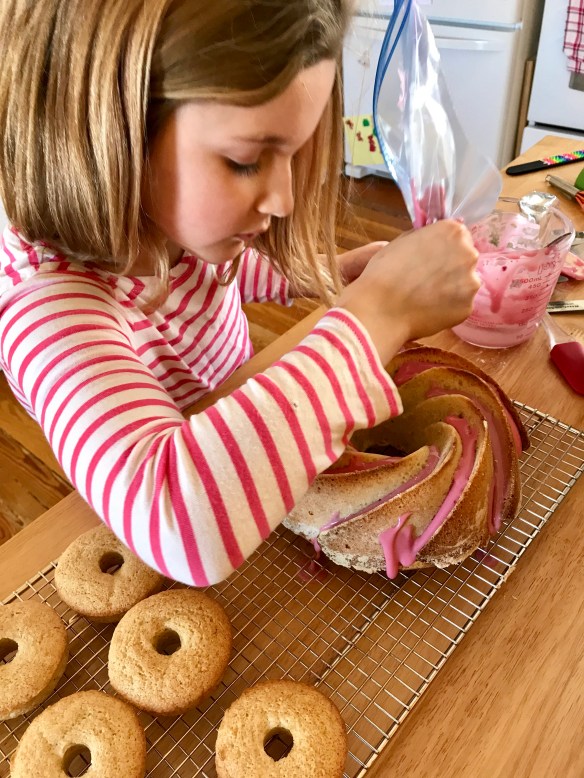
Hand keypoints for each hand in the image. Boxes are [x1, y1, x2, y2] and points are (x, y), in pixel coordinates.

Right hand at [336, 220, 479, 363]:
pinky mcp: (468, 307)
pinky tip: (429, 310)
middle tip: (428, 279)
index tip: (432, 257)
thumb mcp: (402, 241)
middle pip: (466, 258)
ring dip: (452, 288)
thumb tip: (434, 241)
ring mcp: (471, 282)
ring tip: (427, 297)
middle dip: (451, 267)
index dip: (444, 247)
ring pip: (466, 283)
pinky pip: (460, 305)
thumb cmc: (384, 272)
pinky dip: (448, 308)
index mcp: (453, 232)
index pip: (459, 236)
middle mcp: (468, 254)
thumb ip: (425, 237)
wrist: (380, 309)